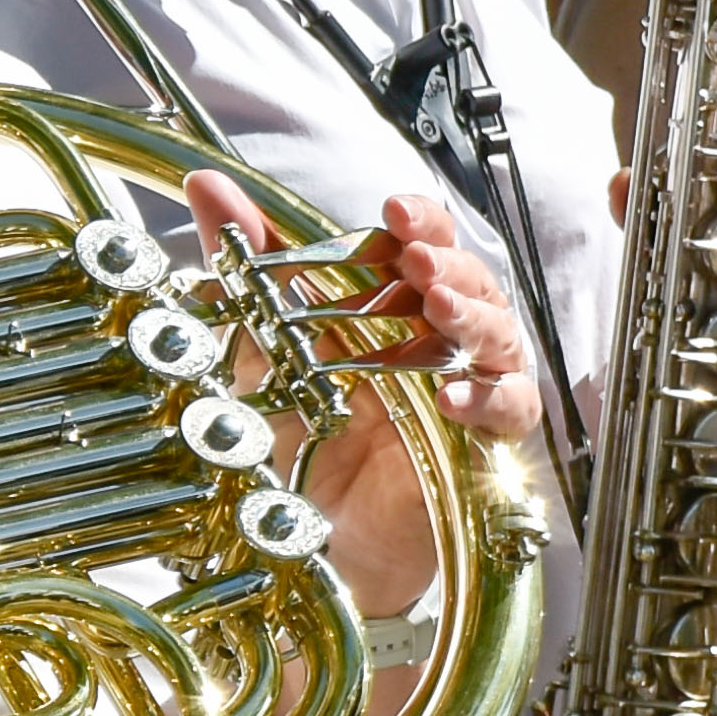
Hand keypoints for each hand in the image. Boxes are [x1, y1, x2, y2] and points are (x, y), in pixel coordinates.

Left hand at [183, 173, 540, 441]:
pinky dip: (488, 401)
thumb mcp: (260, 340)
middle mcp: (445, 338)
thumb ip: (245, 262)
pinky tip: (452, 396)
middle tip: (416, 262)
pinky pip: (509, 414)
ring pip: (500, 339)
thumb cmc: (299, 429)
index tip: (394, 213)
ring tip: (437, 308)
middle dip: (449, 265)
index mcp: (401, 301)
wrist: (306, 527)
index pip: (429, 243)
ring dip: (473, 318)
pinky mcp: (485, 449)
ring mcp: (471, 390)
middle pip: (473, 283)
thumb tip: (207, 188)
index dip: (422, 223)